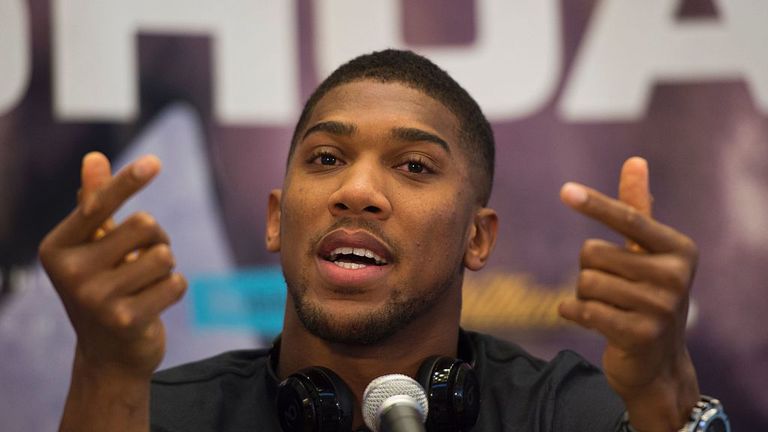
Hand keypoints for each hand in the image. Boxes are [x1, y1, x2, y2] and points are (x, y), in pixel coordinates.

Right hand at [39, 152, 185, 378]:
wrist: (109, 354)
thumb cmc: (103, 286)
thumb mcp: (93, 245)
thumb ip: (94, 202)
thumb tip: (94, 157)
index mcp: (57, 247)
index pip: (99, 204)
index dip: (128, 181)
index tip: (154, 162)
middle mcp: (70, 273)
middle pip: (145, 225)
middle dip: (156, 238)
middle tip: (143, 258)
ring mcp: (96, 299)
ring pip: (165, 255)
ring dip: (166, 266)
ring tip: (146, 283)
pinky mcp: (126, 320)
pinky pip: (176, 283)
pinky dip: (174, 289)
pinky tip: (154, 304)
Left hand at [558, 157, 698, 430]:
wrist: (657, 364)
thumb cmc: (647, 296)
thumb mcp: (648, 252)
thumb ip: (638, 208)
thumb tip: (635, 160)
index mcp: (679, 249)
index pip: (628, 219)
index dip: (595, 204)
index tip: (565, 190)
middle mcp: (675, 276)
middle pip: (592, 253)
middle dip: (589, 269)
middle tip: (613, 288)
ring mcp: (659, 308)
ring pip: (584, 281)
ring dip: (584, 294)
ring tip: (609, 307)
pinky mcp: (638, 335)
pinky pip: (580, 309)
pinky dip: (573, 312)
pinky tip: (593, 321)